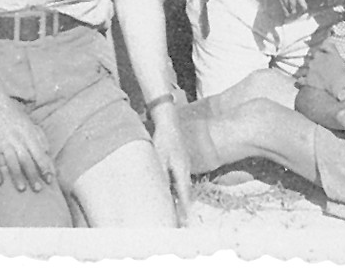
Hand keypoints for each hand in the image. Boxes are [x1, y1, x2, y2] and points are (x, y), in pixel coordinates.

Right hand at [0, 96, 54, 192]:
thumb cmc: (11, 112)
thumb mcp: (28, 121)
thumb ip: (38, 136)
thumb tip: (47, 151)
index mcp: (28, 133)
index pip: (40, 153)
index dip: (45, 166)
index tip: (51, 178)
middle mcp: (17, 138)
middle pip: (27, 160)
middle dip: (34, 175)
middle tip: (38, 189)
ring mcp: (3, 142)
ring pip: (12, 162)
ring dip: (17, 176)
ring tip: (22, 188)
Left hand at [150, 107, 191, 226]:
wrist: (169, 122)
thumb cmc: (163, 140)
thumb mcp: (159, 159)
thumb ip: (160, 176)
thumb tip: (160, 193)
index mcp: (181, 171)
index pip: (184, 196)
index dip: (184, 210)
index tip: (184, 223)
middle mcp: (185, 169)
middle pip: (185, 193)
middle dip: (183, 207)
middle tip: (180, 222)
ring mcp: (184, 165)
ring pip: (183, 186)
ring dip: (180, 198)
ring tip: (177, 212)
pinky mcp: (180, 161)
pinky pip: (180, 179)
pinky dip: (178, 189)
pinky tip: (172, 193)